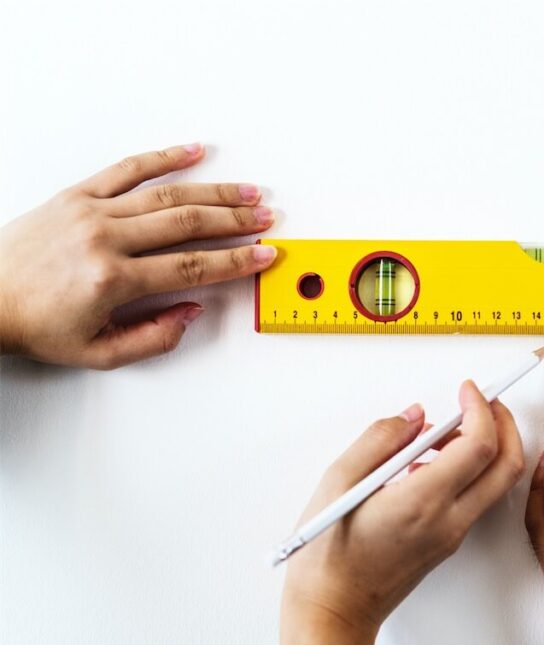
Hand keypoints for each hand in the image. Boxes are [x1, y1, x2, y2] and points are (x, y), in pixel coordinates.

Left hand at [0, 143, 276, 368]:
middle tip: (265, 219)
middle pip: (187, 223)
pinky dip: (163, 158)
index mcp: (113, 279)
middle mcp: (104, 238)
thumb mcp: (99, 352)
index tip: (263, 255)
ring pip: (166, 194)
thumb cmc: (36, 325)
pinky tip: (193, 151)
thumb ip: (154, 337)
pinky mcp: (77, 194)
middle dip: (235, 221)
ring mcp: (90, 211)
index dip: (235, 261)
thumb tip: (192, 312)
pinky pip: (127, 169)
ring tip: (246, 192)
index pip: (192, 267)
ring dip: (213, 192)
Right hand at [279, 381, 524, 644]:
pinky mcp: (448, 542)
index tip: (467, 389)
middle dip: (504, 424)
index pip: (479, 446)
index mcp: (423, 503)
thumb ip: (379, 440)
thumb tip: (413, 416)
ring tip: (440, 433)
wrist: (333, 613)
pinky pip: (475, 497)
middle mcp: (448, 521)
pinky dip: (469, 469)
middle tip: (481, 401)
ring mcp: (452, 535)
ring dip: (486, 447)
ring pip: (496, 482)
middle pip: (507, 465)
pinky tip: (426, 462)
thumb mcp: (337, 483)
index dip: (481, 409)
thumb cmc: (326, 557)